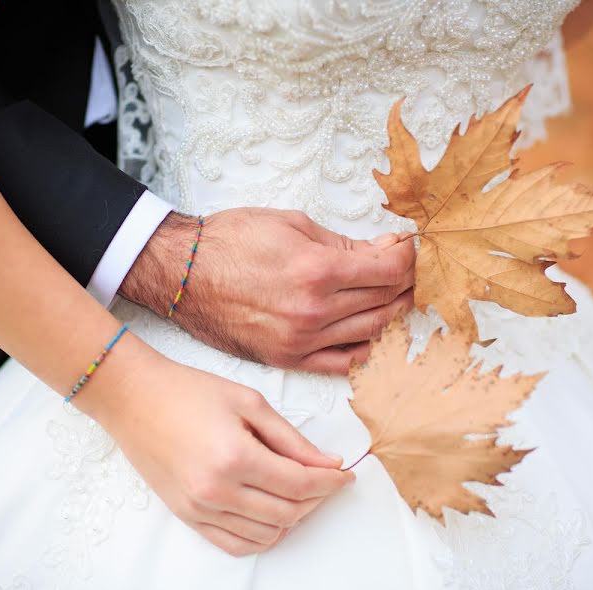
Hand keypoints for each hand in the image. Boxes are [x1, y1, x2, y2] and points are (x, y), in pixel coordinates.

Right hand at [84, 338, 354, 556]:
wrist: (133, 397)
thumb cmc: (189, 391)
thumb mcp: (249, 402)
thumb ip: (291, 438)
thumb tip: (327, 463)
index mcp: (235, 457)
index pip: (300, 484)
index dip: (330, 481)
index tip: (345, 473)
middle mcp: (216, 491)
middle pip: (287, 513)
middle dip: (316, 499)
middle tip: (326, 479)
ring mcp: (199, 509)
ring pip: (265, 534)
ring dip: (292, 518)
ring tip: (299, 492)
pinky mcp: (187, 516)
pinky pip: (234, 544)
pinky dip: (262, 535)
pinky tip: (271, 512)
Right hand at [120, 208, 414, 373]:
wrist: (182, 274)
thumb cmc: (230, 241)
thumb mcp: (291, 224)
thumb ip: (343, 243)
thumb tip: (383, 251)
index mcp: (318, 270)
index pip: (390, 270)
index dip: (409, 258)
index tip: (410, 249)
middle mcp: (315, 311)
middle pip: (385, 301)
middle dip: (405, 283)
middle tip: (409, 271)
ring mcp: (302, 340)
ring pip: (371, 332)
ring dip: (390, 313)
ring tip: (393, 297)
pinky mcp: (288, 359)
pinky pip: (342, 363)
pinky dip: (364, 349)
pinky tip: (368, 332)